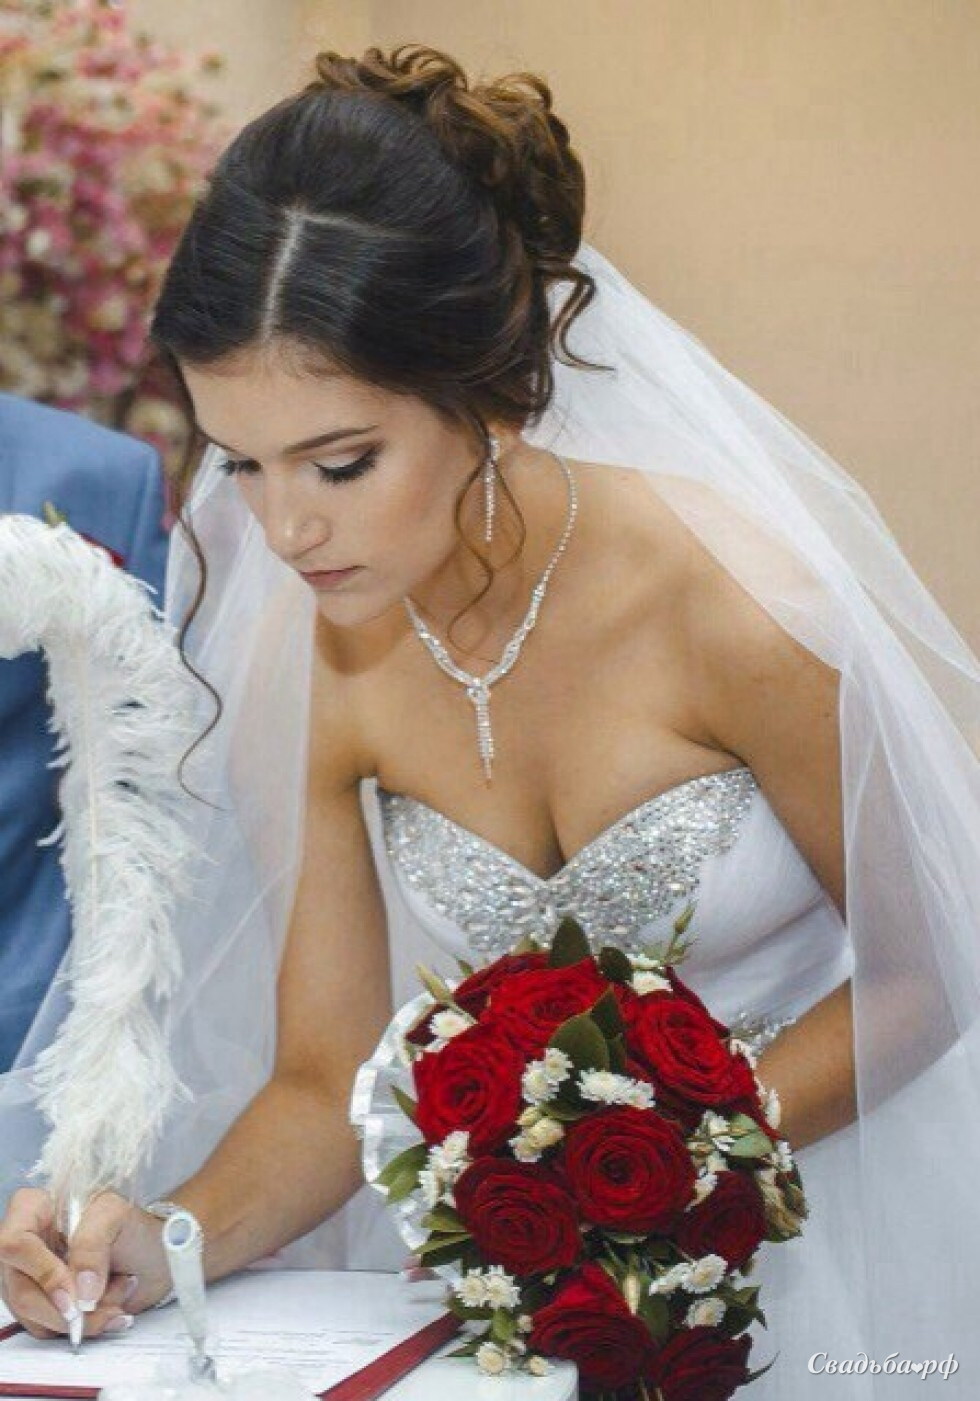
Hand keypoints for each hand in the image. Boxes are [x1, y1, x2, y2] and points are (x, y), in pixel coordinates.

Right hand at [0, 1187, 172, 1338]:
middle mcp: (25, 1246)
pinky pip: (50, 1329)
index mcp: (34, 1209)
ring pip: (34, 1317)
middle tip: (102, 1308)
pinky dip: (85, 1327)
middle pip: (22, 1291)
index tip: (75, 1296)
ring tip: (118, 1298)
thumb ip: (92, 1245)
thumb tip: (79, 1294)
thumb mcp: (116, 1216)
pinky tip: (112, 1310)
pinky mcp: (44, 1305)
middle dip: (66, 1309)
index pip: (15, 1244)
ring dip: (82, 1319)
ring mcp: (30, 1278)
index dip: (43, 1274)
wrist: (155, 1255)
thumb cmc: (134, 1226)